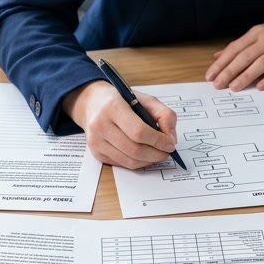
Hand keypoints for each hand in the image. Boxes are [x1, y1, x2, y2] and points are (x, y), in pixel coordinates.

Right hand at [62, 81, 177, 168]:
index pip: (138, 131)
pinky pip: (122, 164)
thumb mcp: (145, 99)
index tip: (170, 144)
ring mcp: (96, 141)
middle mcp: (100, 125)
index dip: (158, 141)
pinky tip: (144, 155)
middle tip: (167, 152)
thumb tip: (171, 139)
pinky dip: (137, 162)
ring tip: (158, 154)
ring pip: (129, 161)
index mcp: (113, 107)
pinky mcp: (96, 153)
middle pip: (134, 149)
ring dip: (149, 161)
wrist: (92, 102)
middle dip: (156, 154)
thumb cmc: (122, 100)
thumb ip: (164, 115)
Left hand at [206, 13, 263, 90]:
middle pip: (245, 56)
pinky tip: (260, 87)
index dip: (222, 62)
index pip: (235, 48)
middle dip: (229, 71)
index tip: (210, 75)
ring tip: (234, 87)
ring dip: (246, 76)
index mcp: (258, 33)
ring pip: (261, 63)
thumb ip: (241, 45)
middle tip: (218, 84)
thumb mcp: (261, 33)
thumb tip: (218, 55)